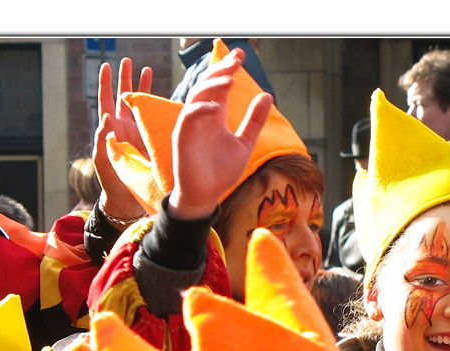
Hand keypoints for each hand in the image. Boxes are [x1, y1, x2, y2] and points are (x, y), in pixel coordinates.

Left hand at [94, 57, 151, 223]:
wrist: (127, 199)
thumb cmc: (111, 181)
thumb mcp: (104, 159)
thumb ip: (103, 138)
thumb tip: (105, 116)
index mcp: (111, 129)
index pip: (106, 101)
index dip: (105, 84)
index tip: (107, 66)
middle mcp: (125, 127)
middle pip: (124, 97)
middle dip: (126, 79)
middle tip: (128, 61)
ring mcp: (139, 133)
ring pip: (141, 106)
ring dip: (144, 88)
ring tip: (148, 70)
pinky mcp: (151, 141)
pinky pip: (155, 121)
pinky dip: (159, 108)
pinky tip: (165, 98)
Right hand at [168, 48, 272, 219]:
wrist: (206, 196)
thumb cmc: (221, 171)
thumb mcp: (245, 143)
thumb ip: (254, 120)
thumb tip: (267, 94)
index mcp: (215, 115)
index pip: (221, 85)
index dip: (229, 68)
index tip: (241, 54)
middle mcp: (202, 116)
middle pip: (208, 84)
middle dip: (221, 69)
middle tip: (236, 59)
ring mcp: (190, 125)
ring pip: (197, 95)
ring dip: (213, 85)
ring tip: (231, 78)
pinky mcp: (182, 137)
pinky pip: (188, 117)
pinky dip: (201, 109)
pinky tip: (217, 106)